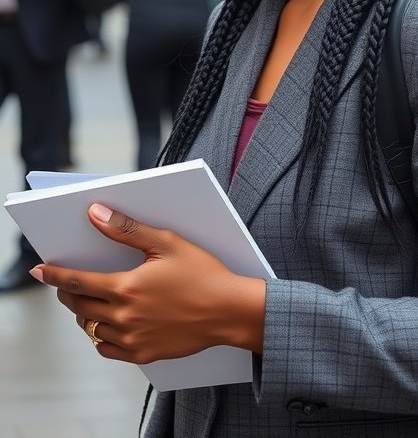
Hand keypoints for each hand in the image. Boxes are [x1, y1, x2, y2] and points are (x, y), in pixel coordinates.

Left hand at [30, 203, 265, 363]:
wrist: (229, 310)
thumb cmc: (202, 272)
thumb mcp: (166, 242)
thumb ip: (127, 228)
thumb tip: (95, 213)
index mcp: (127, 287)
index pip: (76, 280)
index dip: (54, 274)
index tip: (39, 269)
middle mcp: (125, 316)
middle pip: (79, 305)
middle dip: (68, 291)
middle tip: (68, 282)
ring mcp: (133, 338)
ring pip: (91, 327)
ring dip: (85, 312)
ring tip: (90, 299)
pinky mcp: (144, 354)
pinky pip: (107, 349)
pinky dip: (101, 336)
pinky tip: (108, 323)